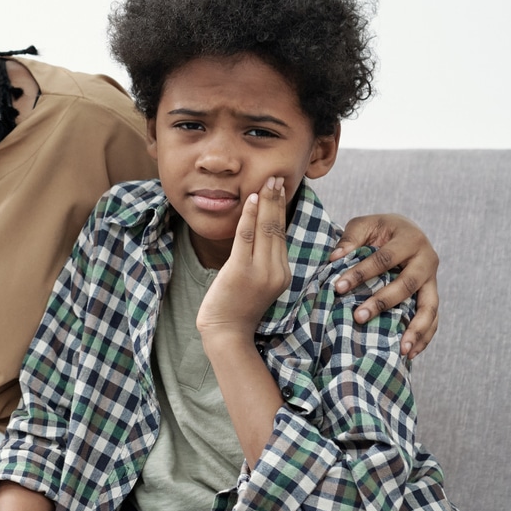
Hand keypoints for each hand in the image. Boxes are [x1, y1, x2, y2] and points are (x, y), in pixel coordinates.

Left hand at [196, 177, 290, 344]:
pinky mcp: (241, 271)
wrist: (227, 333)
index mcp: (282, 273)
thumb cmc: (238, 309)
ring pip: (265, 229)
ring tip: (267, 182)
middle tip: (277, 177)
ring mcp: (260, 271)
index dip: (281, 210)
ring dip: (266, 202)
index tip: (280, 190)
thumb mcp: (258, 283)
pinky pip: (246, 237)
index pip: (282, 235)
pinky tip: (251, 200)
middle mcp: (276, 271)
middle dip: (277, 200)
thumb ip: (263, 262)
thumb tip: (260, 235)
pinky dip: (249, 216)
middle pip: (277, 228)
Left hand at [329, 213, 439, 358]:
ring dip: (416, 329)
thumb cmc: (380, 230)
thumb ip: (351, 239)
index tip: (338, 288)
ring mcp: (433, 280)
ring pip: (430, 307)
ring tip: (402, 350)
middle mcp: (427, 259)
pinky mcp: (432, 295)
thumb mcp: (365, 225)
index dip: (361, 273)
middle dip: (383, 302)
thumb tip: (335, 258)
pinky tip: (410, 353)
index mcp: (410, 239)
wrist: (405, 231)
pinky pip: (434, 319)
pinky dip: (425, 336)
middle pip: (408, 284)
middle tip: (359, 318)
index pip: (384, 259)